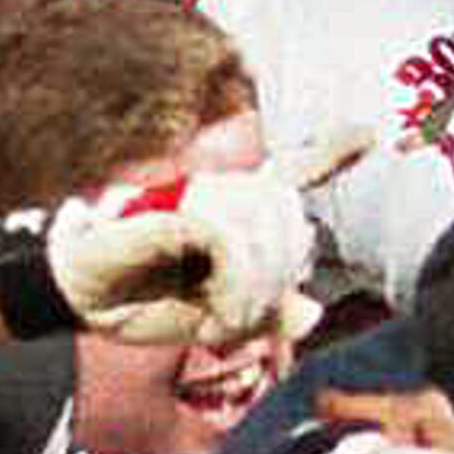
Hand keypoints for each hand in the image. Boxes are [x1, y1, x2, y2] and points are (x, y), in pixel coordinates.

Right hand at [36, 163, 311, 348]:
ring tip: (219, 313)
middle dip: (275, 283)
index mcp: (236, 212)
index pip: (292, 175)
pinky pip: (234, 246)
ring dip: (251, 293)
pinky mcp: (184, 207)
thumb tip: (313, 312)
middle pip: (290, 229)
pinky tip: (214, 310)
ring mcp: (204, 194)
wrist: (82, 295)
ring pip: (267, 238)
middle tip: (235, 313)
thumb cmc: (144, 301)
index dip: (332, 153)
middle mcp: (226, 193)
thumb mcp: (214, 318)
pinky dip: (232, 291)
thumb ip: (263, 312)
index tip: (371, 134)